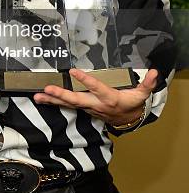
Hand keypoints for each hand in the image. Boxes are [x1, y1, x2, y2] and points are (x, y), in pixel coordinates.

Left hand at [34, 68, 157, 125]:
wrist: (128, 120)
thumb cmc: (132, 103)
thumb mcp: (142, 94)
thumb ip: (147, 83)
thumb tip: (154, 72)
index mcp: (109, 98)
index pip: (96, 87)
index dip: (85, 80)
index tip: (74, 72)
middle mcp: (95, 104)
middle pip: (76, 99)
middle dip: (61, 95)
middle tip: (46, 89)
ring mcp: (87, 107)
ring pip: (67, 104)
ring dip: (52, 100)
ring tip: (37, 96)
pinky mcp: (82, 108)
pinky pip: (66, 106)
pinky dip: (53, 102)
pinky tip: (41, 98)